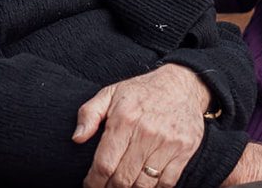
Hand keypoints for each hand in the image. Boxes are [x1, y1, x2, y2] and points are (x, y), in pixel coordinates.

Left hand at [74, 64, 210, 187]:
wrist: (183, 84)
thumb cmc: (142, 91)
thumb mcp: (110, 93)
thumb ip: (89, 114)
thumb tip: (77, 138)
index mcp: (124, 120)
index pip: (104, 164)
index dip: (94, 182)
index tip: (90, 185)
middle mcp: (146, 132)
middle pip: (123, 178)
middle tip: (106, 187)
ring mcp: (168, 143)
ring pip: (144, 184)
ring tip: (124, 185)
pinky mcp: (184, 150)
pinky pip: (167, 182)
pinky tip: (145, 183)